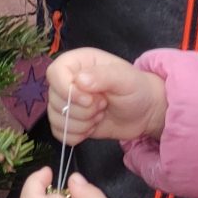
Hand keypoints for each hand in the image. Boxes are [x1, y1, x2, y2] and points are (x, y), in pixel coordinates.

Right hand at [43, 48, 165, 144]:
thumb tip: (79, 80)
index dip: (67, 90)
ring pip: (56, 118)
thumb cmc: (136, 89)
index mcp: (77, 63)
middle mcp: (67, 81)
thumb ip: (103, 76)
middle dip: (82, 110)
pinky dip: (77, 135)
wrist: (143, 113)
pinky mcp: (69, 122)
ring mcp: (67, 103)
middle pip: (54, 99)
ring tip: (100, 114)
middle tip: (103, 105)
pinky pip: (60, 133)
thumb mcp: (125, 79)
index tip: (89, 100)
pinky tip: (93, 127)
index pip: (54, 73)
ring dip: (82, 123)